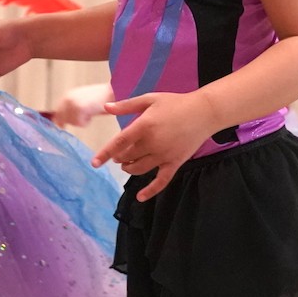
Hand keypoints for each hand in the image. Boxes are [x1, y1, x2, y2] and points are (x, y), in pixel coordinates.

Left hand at [52, 83, 112, 128]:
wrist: (113, 92)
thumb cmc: (101, 99)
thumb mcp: (82, 102)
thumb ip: (71, 110)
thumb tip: (60, 123)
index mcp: (67, 96)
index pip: (57, 113)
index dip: (60, 121)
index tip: (63, 126)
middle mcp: (67, 98)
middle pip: (61, 119)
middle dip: (71, 121)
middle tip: (85, 116)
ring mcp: (72, 103)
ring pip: (71, 122)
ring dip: (81, 121)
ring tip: (90, 112)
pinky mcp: (79, 108)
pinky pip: (79, 123)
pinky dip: (86, 122)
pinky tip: (92, 113)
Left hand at [91, 91, 212, 201]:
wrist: (204, 112)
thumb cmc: (175, 103)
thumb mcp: (150, 99)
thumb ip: (126, 105)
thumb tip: (106, 107)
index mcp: (144, 126)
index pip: (119, 143)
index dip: (105, 153)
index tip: (94, 163)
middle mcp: (152, 143)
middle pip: (128, 157)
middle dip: (119, 158)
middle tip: (118, 155)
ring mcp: (164, 155)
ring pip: (139, 169)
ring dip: (129, 169)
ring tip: (126, 165)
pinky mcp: (175, 163)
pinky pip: (161, 181)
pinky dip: (150, 191)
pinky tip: (140, 197)